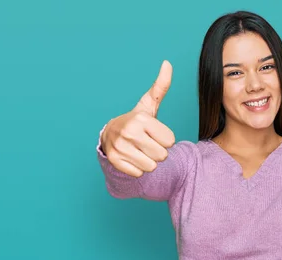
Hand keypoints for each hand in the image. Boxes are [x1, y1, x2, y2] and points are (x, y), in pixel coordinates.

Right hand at [101, 60, 175, 176]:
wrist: (110, 134)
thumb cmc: (137, 121)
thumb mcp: (149, 104)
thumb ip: (161, 86)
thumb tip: (168, 63)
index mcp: (141, 119)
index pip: (170, 141)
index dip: (165, 139)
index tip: (154, 133)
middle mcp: (129, 132)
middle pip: (162, 155)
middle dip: (158, 152)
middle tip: (147, 143)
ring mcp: (120, 147)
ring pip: (151, 167)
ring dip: (148, 162)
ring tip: (139, 150)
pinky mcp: (114, 161)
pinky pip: (138, 174)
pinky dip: (137, 169)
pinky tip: (131, 157)